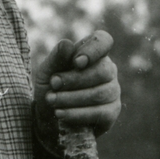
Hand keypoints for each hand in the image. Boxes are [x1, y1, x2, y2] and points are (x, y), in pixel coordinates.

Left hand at [34, 29, 121, 144]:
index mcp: (93, 53)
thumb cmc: (50, 88)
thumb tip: (67, 44)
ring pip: (100, 93)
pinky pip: (100, 113)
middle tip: (53, 84)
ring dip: (71, 98)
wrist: (48, 117)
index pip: (103, 41)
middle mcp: (108, 70)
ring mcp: (113, 91)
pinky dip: (77, 114)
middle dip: (74, 79)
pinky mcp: (111, 112)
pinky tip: (61, 113)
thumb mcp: (46, 71)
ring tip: (51, 100)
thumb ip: (56, 58)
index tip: (77, 62)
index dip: (93, 50)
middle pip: (102, 71)